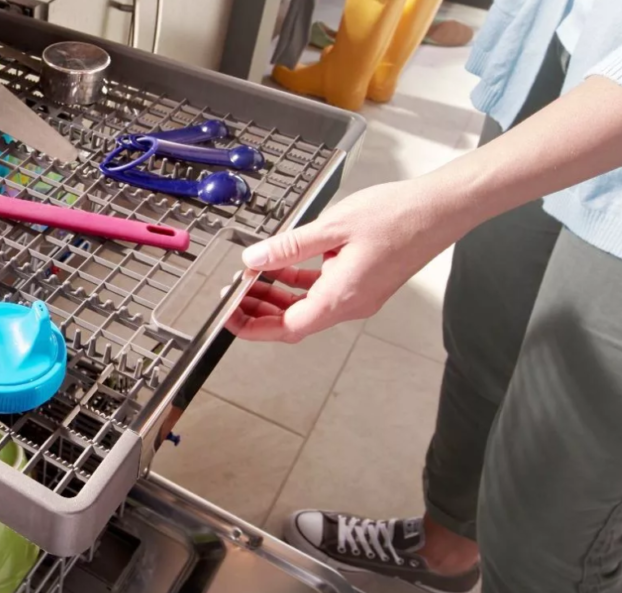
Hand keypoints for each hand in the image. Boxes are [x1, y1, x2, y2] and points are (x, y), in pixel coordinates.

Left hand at [225, 179, 466, 342]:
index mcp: (341, 298)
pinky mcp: (366, 283)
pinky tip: (284, 267)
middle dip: (261, 312)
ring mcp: (360, 296)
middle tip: (235, 297)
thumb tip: (253, 261)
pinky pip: (325, 291)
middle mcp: (351, 305)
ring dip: (279, 298)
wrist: (442, 208)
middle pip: (295, 322)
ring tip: (252, 281)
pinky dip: (300, 283)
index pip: (286, 328)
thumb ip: (288, 246)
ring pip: (309, 307)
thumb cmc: (398, 216)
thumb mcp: (332, 226)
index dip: (253, 326)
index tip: (230, 316)